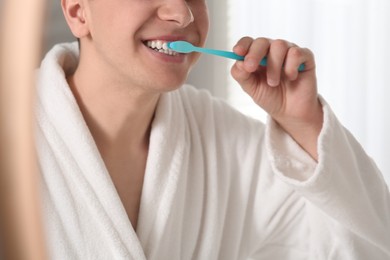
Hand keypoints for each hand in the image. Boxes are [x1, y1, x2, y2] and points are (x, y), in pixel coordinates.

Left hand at [231, 37, 322, 158]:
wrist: (290, 112)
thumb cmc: (270, 97)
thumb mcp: (251, 88)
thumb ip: (242, 75)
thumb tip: (238, 62)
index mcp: (257, 56)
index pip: (248, 42)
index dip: (243, 45)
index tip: (237, 52)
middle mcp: (272, 50)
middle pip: (262, 41)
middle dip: (254, 54)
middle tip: (250, 68)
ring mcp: (289, 52)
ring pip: (279, 45)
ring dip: (273, 67)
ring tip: (273, 83)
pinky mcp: (305, 57)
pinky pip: (296, 53)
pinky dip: (291, 66)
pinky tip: (291, 77)